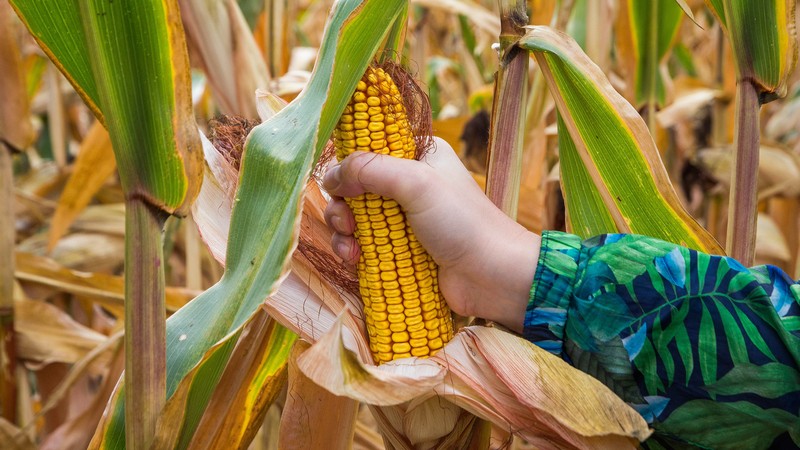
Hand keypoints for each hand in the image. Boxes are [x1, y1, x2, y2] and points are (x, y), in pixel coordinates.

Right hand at [322, 138, 539, 332]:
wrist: (494, 278)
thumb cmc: (463, 223)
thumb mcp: (417, 183)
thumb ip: (371, 170)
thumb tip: (329, 175)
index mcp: (419, 155)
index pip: (370, 148)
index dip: (350, 164)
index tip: (340, 185)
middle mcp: (410, 183)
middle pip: (356, 186)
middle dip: (342, 205)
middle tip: (347, 222)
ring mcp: (404, 218)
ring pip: (355, 217)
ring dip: (343, 231)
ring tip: (351, 248)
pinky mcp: (400, 249)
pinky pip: (364, 244)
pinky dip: (354, 251)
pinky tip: (355, 261)